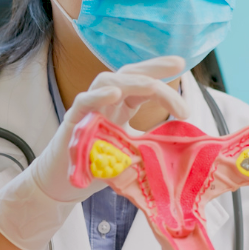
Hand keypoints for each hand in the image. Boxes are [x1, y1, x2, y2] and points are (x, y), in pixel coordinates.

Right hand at [0, 56, 188, 249]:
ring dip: (133, 81)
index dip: (160, 71)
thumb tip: (186, 147)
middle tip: (178, 65)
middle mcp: (104, 101)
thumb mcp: (134, 153)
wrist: (62, 183)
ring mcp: (88, 108)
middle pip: (128, 73)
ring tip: (154, 87)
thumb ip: (152, 145)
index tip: (181, 65)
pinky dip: (98, 95)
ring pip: (107, 80)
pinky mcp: (73, 121)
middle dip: (153, 67)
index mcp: (121, 105)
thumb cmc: (97, 167)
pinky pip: (84, 102)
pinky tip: (114, 93)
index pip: (141, 81)